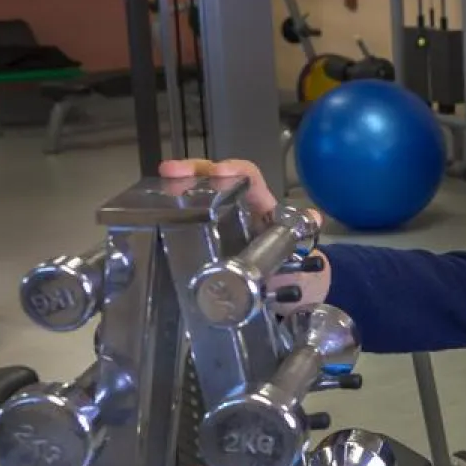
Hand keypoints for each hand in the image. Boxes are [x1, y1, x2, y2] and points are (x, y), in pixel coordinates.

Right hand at [158, 158, 329, 311]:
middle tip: (170, 171)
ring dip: (175, 190)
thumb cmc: (292, 265)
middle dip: (192, 171)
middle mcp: (236, 208)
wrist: (285, 294)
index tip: (220, 172)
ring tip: (154, 191)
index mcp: (261, 206)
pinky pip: (186, 226)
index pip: (249, 177)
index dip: (235, 171)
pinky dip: (170, 218)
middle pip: (212, 180)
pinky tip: (153, 221)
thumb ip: (303, 232)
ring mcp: (217, 224)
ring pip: (195, 199)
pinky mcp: (203, 244)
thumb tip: (313, 217)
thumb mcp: (299, 249)